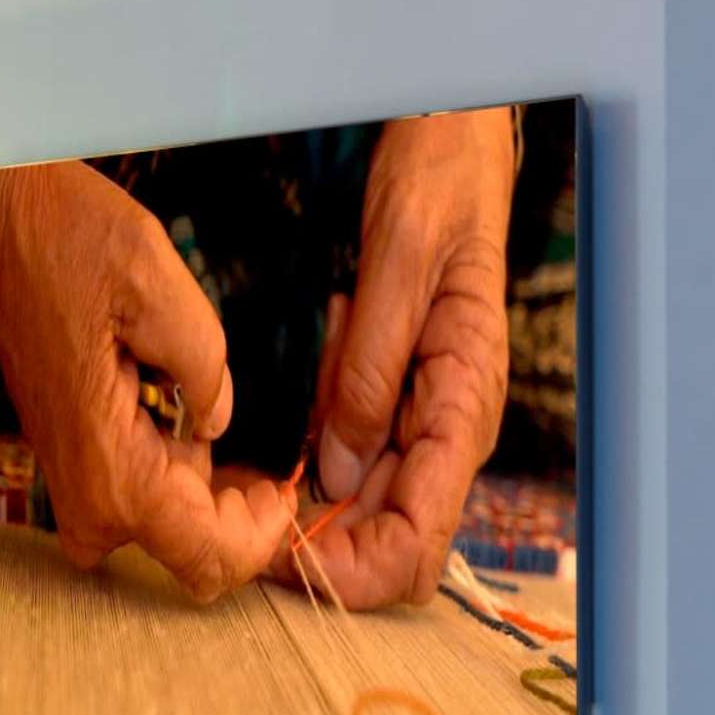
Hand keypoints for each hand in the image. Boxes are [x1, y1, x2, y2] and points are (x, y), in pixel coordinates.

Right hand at [0, 160, 292, 600]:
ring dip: (213, 494)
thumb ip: (208, 369)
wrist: (4, 233)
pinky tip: (193, 421)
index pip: (208, 557)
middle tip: (273, 465)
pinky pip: (147, 502)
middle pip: (192, 555)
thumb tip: (215, 421)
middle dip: (242, 518)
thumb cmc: (71, 249)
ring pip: (173, 530)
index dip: (264, 536)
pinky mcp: (78, 468)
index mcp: (115, 472)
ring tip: (230, 427)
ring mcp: (79, 489)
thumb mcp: (162, 288)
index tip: (287, 487)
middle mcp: (90, 499)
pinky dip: (183, 477)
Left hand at [294, 110, 516, 612]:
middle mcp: (450, 425)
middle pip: (389, 545)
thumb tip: (338, 476)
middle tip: (248, 520)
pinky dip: (313, 464)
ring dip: (310, 507)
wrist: (450, 143)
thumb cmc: (438, 189)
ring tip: (272, 459)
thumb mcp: (398, 268)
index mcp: (466, 403)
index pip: (418, 541)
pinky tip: (291, 427)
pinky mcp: (393, 400)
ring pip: (365, 512)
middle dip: (319, 550)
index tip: (280, 554)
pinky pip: (351, 461)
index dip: (349, 571)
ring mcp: (422, 417)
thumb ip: (369, 373)